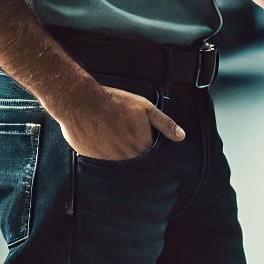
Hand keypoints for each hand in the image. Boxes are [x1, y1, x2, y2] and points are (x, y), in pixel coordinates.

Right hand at [56, 84, 185, 160]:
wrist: (82, 102)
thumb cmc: (114, 103)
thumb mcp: (145, 108)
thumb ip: (164, 124)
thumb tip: (181, 136)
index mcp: (141, 147)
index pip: (149, 153)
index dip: (145, 143)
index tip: (139, 134)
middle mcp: (126, 158)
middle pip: (134, 159)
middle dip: (131, 148)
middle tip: (123, 132)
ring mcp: (107, 161)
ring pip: (117, 161)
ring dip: (116, 151)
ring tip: (110, 134)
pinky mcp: (91, 159)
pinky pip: (99, 160)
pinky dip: (100, 152)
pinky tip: (99, 138)